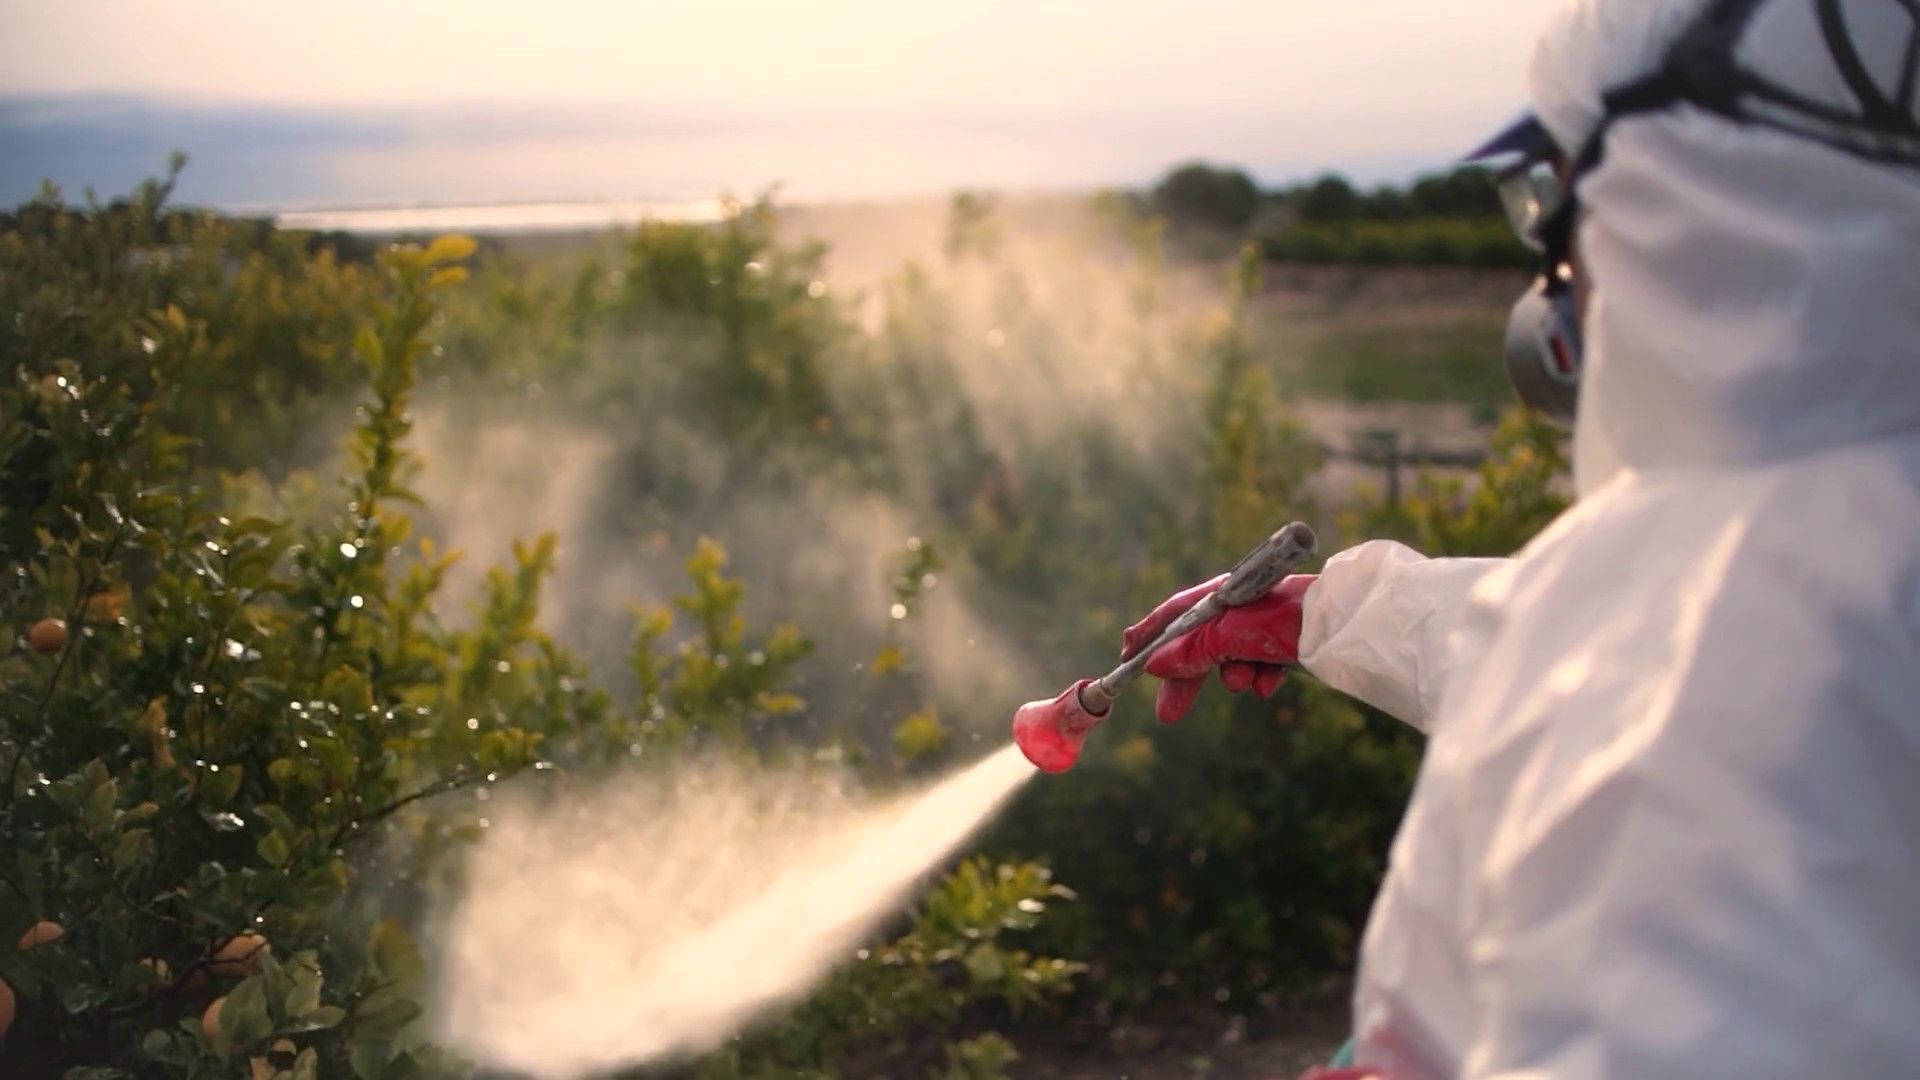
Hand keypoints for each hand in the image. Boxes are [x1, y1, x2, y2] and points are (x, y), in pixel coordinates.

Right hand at [1121, 572, 1314, 724]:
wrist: (1352, 625)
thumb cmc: (1292, 618)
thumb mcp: (1234, 634)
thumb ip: (1193, 649)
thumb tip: (1155, 666)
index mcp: (1224, 593)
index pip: (1175, 615)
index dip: (1150, 638)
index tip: (1129, 661)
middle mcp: (1242, 606)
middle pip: (1200, 645)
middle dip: (1187, 678)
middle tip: (1169, 715)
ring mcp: (1266, 626)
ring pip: (1232, 661)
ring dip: (1235, 676)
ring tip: (1248, 682)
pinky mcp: (1288, 644)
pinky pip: (1261, 667)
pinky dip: (1262, 677)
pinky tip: (1270, 682)